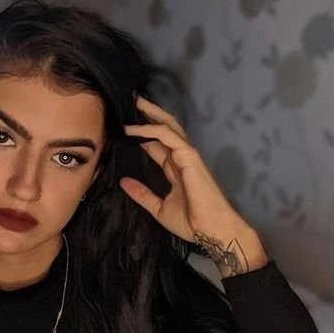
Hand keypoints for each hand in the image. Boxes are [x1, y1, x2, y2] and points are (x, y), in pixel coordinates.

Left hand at [119, 95, 268, 275]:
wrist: (210, 231)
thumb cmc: (191, 222)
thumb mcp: (158, 208)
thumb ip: (142, 194)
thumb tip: (123, 183)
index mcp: (175, 168)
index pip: (156, 145)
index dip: (141, 134)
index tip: (124, 125)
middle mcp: (181, 157)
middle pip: (163, 128)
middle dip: (148, 114)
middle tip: (130, 101)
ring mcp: (187, 155)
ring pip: (167, 126)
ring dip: (150, 113)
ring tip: (133, 102)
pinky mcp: (189, 156)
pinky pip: (167, 136)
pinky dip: (150, 130)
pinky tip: (134, 128)